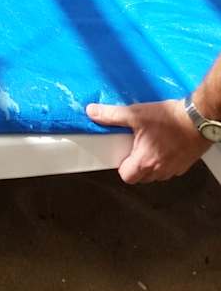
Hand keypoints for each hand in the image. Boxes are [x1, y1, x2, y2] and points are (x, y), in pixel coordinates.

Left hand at [86, 98, 205, 182]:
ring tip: (150, 143)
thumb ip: (111, 115)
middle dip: (135, 165)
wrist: (198, 118)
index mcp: (145, 162)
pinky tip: (165, 144)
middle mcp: (160, 171)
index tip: (123, 153)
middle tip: (136, 146)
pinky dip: (165, 160)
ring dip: (151, 164)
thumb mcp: (135, 113)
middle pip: (141, 177)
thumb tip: (92, 112)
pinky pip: (169, 169)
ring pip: (155, 175)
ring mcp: (173, 170)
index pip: (126, 177)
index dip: (122, 166)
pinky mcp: (184, 165)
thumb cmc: (169, 118)